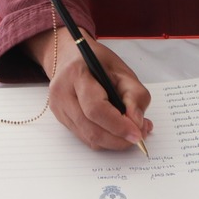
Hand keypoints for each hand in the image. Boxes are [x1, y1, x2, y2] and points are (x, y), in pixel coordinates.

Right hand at [25, 29, 152, 151]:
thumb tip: (137, 123)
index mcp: (77, 74)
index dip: (118, 125)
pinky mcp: (61, 119)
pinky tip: (117, 131)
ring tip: (132, 132)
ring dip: (113, 141)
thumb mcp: (122, 70)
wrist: (70, 56)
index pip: (96, 108)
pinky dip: (105, 139)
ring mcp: (58, 108)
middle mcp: (62, 93)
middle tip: (139, 136)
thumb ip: (135, 95)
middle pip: (91, 128)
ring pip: (88, 137)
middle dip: (118, 138)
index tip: (138, 133)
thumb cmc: (97, 61)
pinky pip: (85, 137)